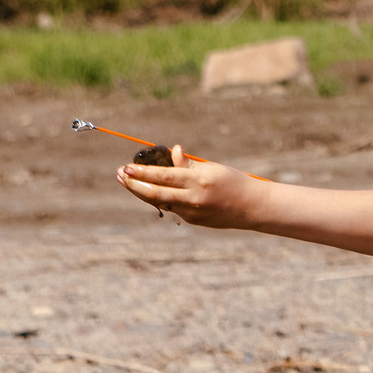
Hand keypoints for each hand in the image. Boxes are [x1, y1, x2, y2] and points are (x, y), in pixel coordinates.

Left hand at [117, 159, 263, 227]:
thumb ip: (188, 164)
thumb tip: (173, 151)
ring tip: (127, 182)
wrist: (253, 207)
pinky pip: (170, 207)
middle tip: (119, 175)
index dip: (142, 172)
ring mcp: (193, 212)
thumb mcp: (212, 168)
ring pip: (159, 202)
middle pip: (155, 193)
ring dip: (140, 192)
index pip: (164, 176)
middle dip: (134, 184)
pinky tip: (148, 190)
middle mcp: (194, 198)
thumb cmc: (233, 182)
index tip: (126, 167)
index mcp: (200, 180)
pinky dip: (158, 198)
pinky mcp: (193, 220)